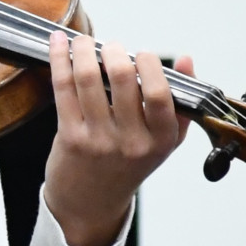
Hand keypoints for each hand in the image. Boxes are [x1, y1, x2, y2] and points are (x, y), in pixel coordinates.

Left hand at [42, 33, 193, 245]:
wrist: (91, 203)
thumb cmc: (128, 165)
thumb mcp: (164, 142)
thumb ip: (179, 103)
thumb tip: (187, 60)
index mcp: (160, 140)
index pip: (160, 94)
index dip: (150, 65)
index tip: (142, 55)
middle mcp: (130, 141)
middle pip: (122, 78)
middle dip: (115, 51)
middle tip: (111, 48)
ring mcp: (97, 139)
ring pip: (88, 78)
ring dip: (84, 50)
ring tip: (84, 42)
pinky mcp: (69, 137)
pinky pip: (63, 88)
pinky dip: (59, 60)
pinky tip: (58, 44)